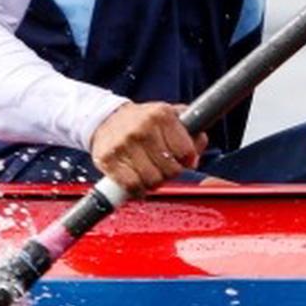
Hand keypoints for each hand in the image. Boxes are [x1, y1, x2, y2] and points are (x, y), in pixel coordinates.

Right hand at [90, 101, 207, 195]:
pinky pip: (132, 186)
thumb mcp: (171, 116)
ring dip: (155, 182)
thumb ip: (192, 130)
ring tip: (152, 173)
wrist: (107, 119)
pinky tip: (139, 181)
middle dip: (171, 172)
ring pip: (152, 180)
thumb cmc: (144, 120)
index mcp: (162, 115)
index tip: (183, 160)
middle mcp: (143, 128)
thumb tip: (197, 150)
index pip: (186, 151)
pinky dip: (139, 189)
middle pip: (170, 169)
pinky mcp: (108, 160)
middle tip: (166, 167)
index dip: (188, 160)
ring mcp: (124, 144)